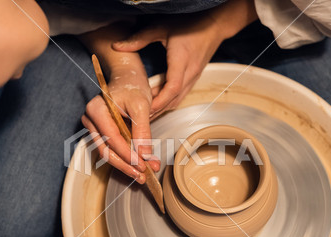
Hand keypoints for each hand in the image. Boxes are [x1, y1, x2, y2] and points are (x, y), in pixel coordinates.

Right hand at [81, 65, 159, 183]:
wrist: (128, 78)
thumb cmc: (133, 87)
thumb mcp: (141, 106)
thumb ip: (142, 131)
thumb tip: (145, 155)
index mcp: (96, 110)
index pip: (111, 139)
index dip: (128, 155)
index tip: (143, 165)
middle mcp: (91, 120)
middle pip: (106, 150)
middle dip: (126, 165)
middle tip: (142, 175)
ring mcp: (94, 127)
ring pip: (107, 153)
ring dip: (126, 165)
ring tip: (142, 174)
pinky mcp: (102, 133)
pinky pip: (112, 149)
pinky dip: (125, 158)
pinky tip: (138, 165)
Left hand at [112, 0, 256, 118]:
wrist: (214, 26)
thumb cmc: (190, 24)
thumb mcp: (161, 27)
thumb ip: (139, 38)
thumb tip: (117, 46)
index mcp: (182, 61)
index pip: (172, 88)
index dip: (159, 101)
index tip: (145, 109)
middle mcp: (190, 73)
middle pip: (174, 99)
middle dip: (157, 110)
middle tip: (140, 118)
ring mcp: (194, 77)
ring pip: (178, 99)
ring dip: (162, 108)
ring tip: (146, 115)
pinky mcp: (194, 78)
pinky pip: (181, 95)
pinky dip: (169, 102)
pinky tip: (157, 104)